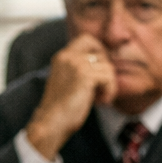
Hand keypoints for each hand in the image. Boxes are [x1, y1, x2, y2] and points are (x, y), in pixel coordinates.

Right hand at [25, 34, 116, 158]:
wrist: (51, 123)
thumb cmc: (59, 109)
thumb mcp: (67, 82)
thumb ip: (79, 70)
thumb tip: (104, 67)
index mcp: (62, 57)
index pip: (86, 39)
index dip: (99, 50)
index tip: (100, 69)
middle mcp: (68, 56)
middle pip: (100, 51)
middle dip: (106, 68)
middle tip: (102, 86)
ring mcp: (76, 64)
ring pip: (107, 66)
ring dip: (109, 84)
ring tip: (100, 99)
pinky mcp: (85, 76)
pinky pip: (109, 77)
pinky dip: (110, 91)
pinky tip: (102, 102)